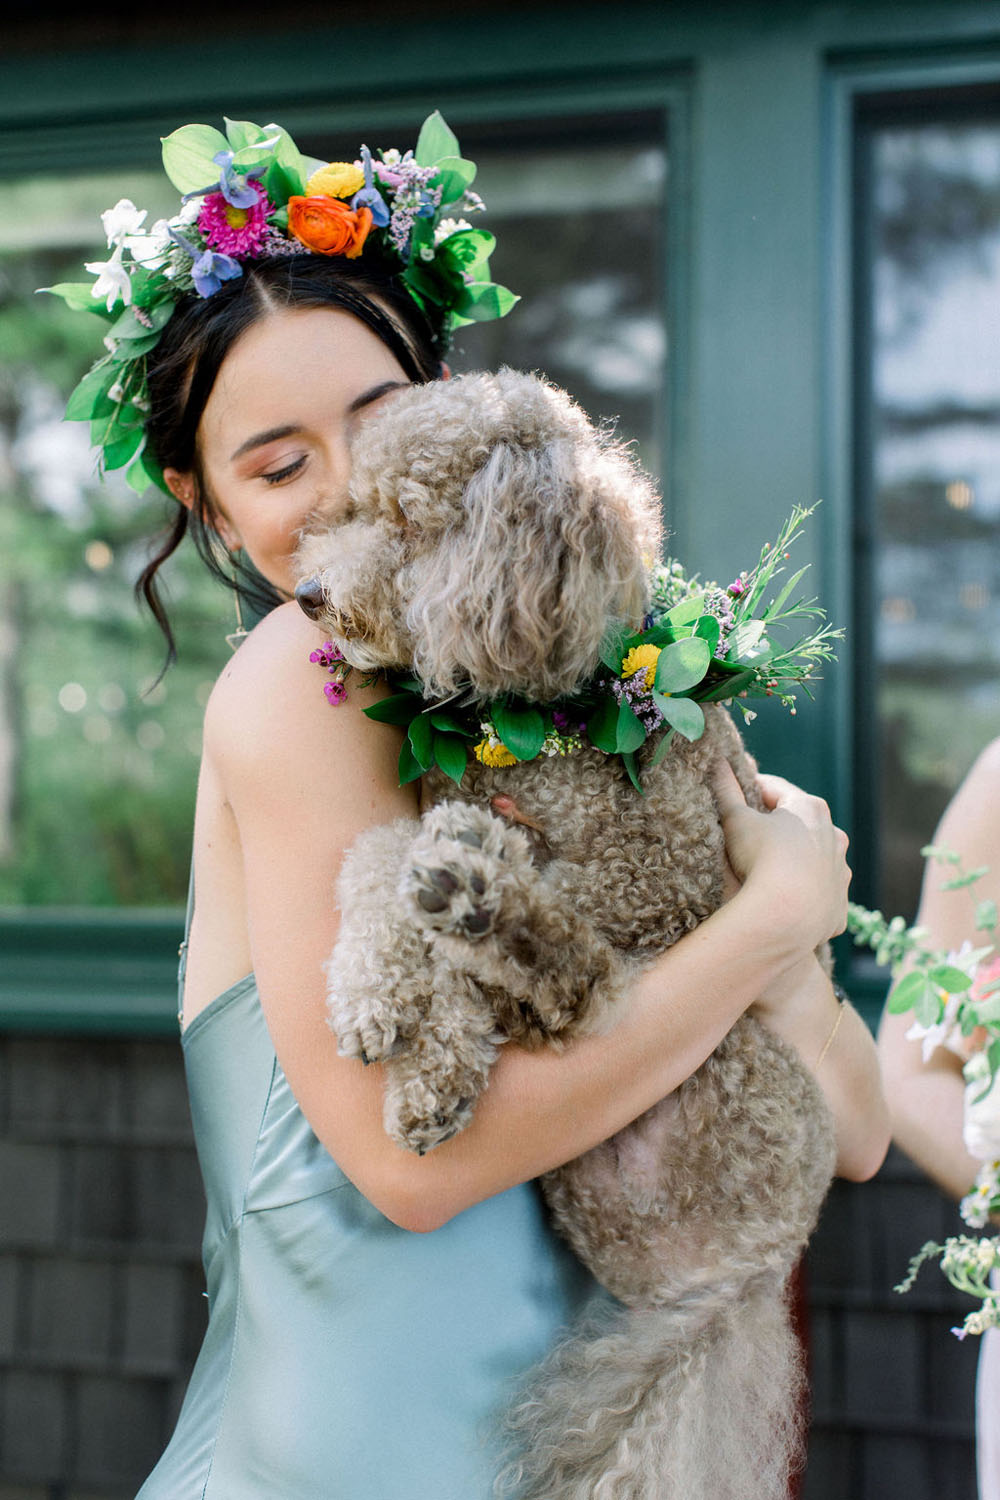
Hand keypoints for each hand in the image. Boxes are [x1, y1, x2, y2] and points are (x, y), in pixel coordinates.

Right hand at [711, 762, 850, 952]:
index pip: (775, 789)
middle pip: (799, 824)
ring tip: (767, 872)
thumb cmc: (761, 859)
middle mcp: (834, 836)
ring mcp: (841, 873)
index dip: (751, 790)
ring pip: (815, 860)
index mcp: (811, 808)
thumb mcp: (736, 820)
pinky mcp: (839, 906)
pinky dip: (805, 894)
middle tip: (747, 835)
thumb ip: (727, 790)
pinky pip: (821, 895)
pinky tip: (786, 902)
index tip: (734, 796)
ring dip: (795, 861)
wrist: (786, 916)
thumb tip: (718, 760)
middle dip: (775, 826)